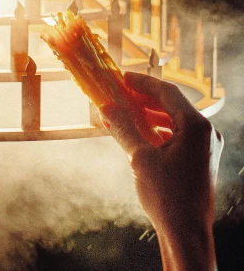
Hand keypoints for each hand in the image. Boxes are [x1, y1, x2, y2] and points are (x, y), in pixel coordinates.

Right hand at [100, 73, 222, 270]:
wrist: (187, 235)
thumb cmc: (167, 197)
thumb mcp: (139, 158)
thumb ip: (124, 128)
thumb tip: (106, 108)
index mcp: (196, 126)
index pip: (168, 92)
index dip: (143, 82)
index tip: (123, 77)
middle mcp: (206, 132)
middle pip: (173, 104)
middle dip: (146, 97)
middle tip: (122, 92)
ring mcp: (206, 147)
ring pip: (176, 120)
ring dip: (152, 114)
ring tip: (127, 111)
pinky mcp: (202, 160)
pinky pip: (180, 135)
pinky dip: (160, 130)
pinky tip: (141, 133)